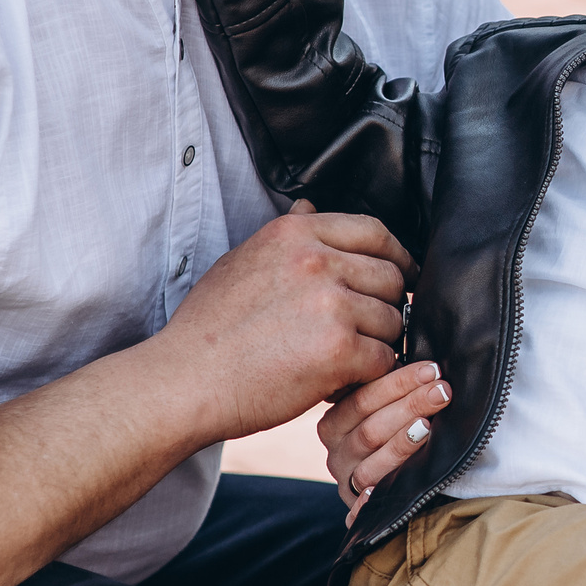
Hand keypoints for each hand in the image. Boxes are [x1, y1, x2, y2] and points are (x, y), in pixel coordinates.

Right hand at [151, 201, 415, 444]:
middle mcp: (316, 261)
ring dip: (376, 344)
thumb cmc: (209, 328)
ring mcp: (331, 304)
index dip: (396, 256)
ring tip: (342, 359)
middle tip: (364, 330)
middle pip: (391, 277)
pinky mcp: (339, 350)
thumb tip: (312, 204)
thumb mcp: (242, 260)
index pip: (374, 232)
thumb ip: (288, 237)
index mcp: (294, 233)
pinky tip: (339, 380)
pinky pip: (384, 359)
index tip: (402, 276)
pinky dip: (368, 374)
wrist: (183, 381)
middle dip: (386, 306)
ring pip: (392, 322)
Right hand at [321, 358, 452, 521]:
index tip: (432, 370)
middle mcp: (337, 454)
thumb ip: (396, 392)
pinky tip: (388, 488)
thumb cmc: (398, 432)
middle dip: (409, 406)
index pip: (362, 399)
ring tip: (427, 426)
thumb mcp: (389, 410)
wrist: (397, 486)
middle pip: (369, 430)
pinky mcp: (356, 512)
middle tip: (442, 391)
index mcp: (336, 424)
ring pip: (370, 465)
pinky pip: (361, 510)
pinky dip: (370, 502)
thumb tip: (428, 367)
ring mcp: (347, 483)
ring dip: (401, 444)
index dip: (398, 382)